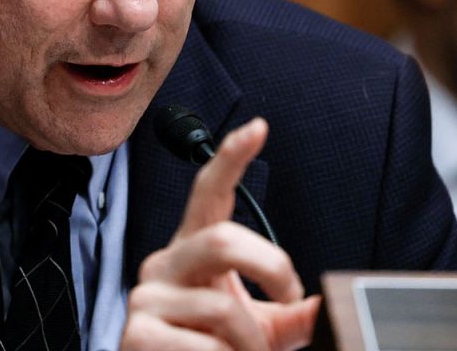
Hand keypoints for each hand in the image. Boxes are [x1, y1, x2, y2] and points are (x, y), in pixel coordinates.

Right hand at [121, 118, 321, 350]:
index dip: (231, 157)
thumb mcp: (258, 330)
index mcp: (195, 250)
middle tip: (292, 301)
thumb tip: (319, 307)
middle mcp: (165, 263)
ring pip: (222, 307)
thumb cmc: (211, 350)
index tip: (258, 129)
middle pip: (223, 239)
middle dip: (271, 268)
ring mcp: (146, 297)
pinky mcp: (137, 334)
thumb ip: (288, 313)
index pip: (209, 192)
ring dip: (251, 344)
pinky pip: (202, 346)